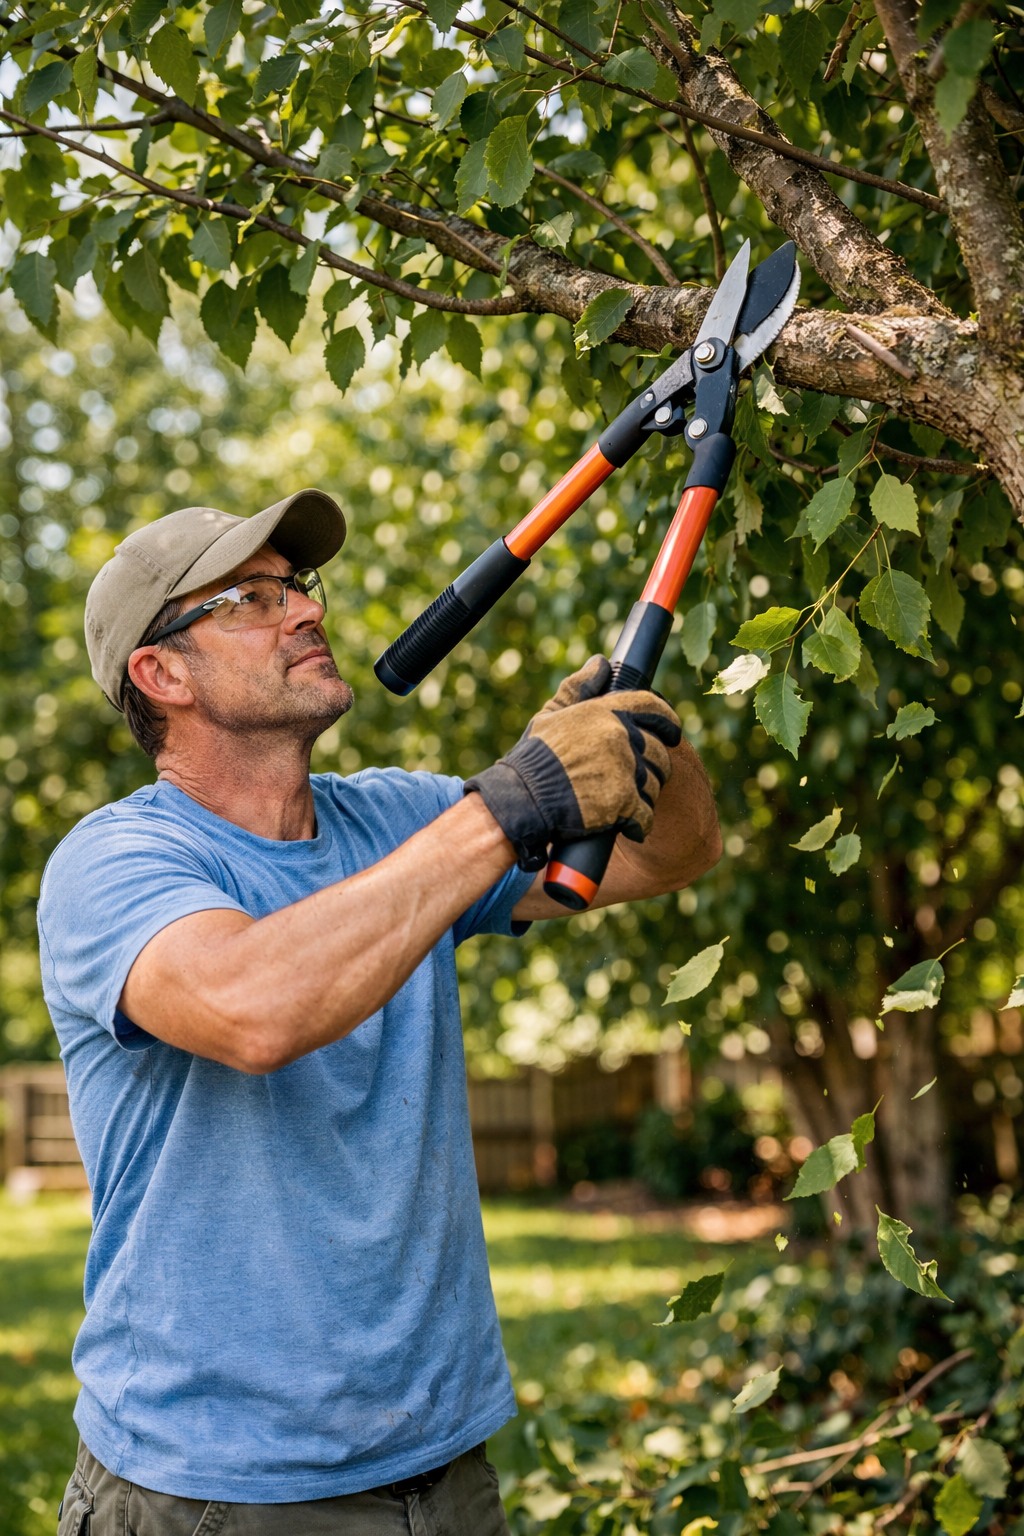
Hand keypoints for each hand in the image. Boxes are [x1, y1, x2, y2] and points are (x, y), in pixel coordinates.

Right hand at [465, 664, 681, 869]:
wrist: (522, 798)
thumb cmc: (534, 757)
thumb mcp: (551, 716)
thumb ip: (578, 688)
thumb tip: (599, 664)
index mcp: (605, 712)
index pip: (652, 708)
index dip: (668, 720)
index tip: (672, 732)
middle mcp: (620, 736)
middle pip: (659, 752)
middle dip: (653, 768)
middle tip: (638, 780)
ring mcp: (624, 770)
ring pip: (655, 785)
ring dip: (645, 796)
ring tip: (625, 803)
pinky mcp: (623, 802)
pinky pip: (645, 815)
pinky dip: (639, 824)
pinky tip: (630, 826)